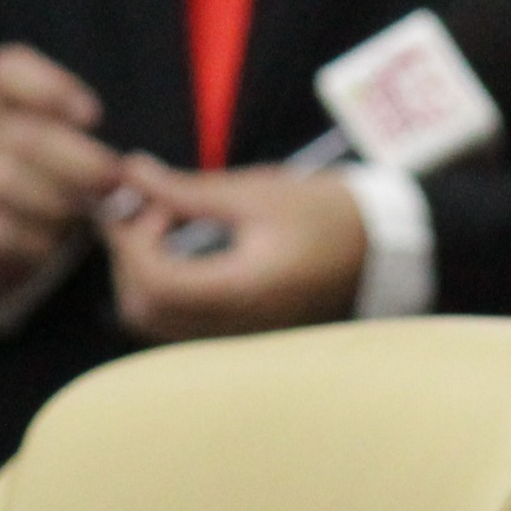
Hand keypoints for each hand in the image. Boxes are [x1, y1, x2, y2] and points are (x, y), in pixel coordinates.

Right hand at [0, 43, 122, 304]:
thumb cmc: (52, 177)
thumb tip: (142, 172)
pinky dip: (34, 239)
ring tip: (86, 213)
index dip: (46, 87)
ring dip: (55, 200)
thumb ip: (94, 142)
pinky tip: (54, 242)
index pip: (8, 70)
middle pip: (18, 134)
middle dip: (74, 159)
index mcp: (8, 101)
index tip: (92, 115)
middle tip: (113, 178)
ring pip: (0, 181)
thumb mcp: (70, 146)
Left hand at [101, 155, 368, 340]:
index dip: (132, 242)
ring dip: (143, 272)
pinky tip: (182, 249)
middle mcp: (237, 327)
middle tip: (150, 210)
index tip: (144, 200)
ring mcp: (237, 337)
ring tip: (167, 226)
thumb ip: (187, 190)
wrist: (381, 250)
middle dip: (130, 258)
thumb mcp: (257, 194)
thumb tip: (128, 172)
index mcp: (246, 291)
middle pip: (144, 311)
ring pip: (155, 322)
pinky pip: (178, 322)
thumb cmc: (328, 215)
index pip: (157, 284)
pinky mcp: (239, 335)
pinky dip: (164, 286)